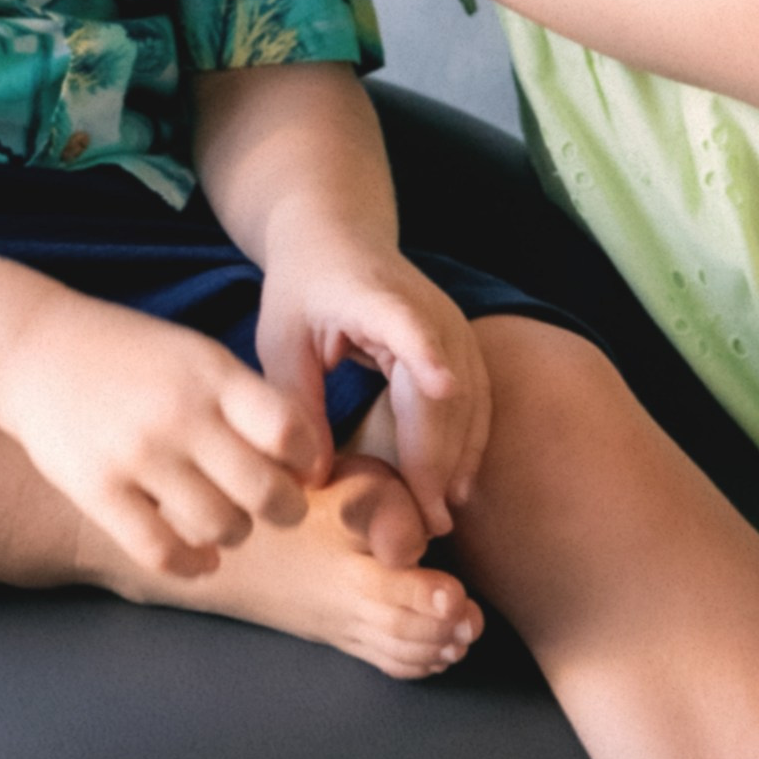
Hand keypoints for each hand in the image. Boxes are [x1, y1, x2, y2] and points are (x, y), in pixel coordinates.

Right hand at [0, 288, 330, 575]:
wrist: (33, 348)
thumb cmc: (129, 355)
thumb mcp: (195, 355)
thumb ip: (246, 399)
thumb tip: (308, 460)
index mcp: (210, 373)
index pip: (289, 430)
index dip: (308, 460)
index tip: (301, 468)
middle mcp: (178, 414)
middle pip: (265, 491)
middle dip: (286, 510)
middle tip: (279, 509)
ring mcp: (136, 454)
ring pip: (222, 526)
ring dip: (238, 533)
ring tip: (230, 524)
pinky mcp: (97, 489)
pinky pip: (161, 550)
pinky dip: (193, 565)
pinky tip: (201, 558)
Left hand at [255, 245, 491, 534]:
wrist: (339, 234)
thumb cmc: (303, 289)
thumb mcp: (282, 340)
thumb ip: (296, 404)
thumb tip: (311, 479)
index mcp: (375, 298)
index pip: (408, 324)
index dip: (426, 354)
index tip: (443, 386)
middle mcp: (427, 309)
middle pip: (443, 390)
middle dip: (437, 459)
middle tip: (426, 523)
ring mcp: (453, 325)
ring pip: (469, 401)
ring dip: (457, 460)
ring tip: (440, 516)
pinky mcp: (463, 343)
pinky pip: (476, 399)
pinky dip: (467, 443)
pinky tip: (453, 485)